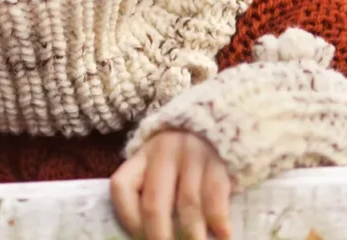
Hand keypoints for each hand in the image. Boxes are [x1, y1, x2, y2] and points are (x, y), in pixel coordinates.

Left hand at [111, 130, 232, 239]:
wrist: (225, 119)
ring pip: (187, 204)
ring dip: (192, 236)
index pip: (122, 187)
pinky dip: (218, 221)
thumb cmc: (187, 155)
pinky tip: (223, 235)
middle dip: (159, 237)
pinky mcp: (219, 160)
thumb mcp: (161, 163)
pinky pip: (215, 197)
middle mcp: (164, 152)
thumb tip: (146, 232)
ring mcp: (193, 154)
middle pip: (154, 204)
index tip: (139, 238)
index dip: (128, 219)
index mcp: (143, 154)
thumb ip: (153, 188)